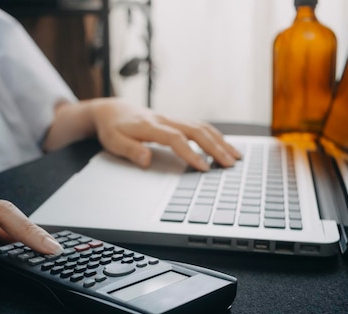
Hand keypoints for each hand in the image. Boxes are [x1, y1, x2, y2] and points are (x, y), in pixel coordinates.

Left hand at [89, 98, 241, 170]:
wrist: (112, 111)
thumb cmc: (113, 128)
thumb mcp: (114, 142)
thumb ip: (130, 150)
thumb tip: (146, 160)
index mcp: (150, 126)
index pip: (176, 139)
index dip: (191, 153)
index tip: (204, 168)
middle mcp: (165, 120)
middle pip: (196, 131)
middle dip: (215, 148)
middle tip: (230, 164)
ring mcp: (172, 119)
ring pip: (201, 127)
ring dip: (220, 142)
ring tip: (235, 157)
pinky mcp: (176, 121)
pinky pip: (199, 126)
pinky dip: (215, 136)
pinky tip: (224, 146)